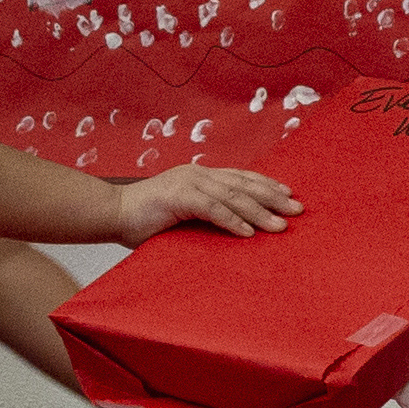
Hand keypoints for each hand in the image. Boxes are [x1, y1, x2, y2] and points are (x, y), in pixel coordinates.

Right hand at [115, 162, 298, 241]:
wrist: (111, 213)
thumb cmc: (145, 220)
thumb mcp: (183, 215)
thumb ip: (206, 216)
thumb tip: (236, 230)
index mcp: (199, 176)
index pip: (240, 178)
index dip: (266, 185)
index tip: (289, 195)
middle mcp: (197, 175)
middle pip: (243, 184)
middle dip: (272, 197)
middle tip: (297, 210)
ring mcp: (188, 183)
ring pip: (233, 196)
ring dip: (259, 212)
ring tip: (279, 226)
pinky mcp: (178, 197)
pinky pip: (212, 209)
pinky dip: (232, 221)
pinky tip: (248, 233)